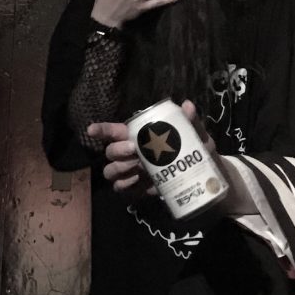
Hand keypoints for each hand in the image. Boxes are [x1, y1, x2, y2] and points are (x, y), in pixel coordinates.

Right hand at [86, 101, 217, 198]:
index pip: (114, 131)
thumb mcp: (196, 136)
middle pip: (110, 152)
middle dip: (118, 150)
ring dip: (120, 168)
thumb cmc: (194, 151)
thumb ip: (191, 122)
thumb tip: (188, 105)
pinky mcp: (136, 188)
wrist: (203, 178)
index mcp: (139, 136)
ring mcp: (131, 172)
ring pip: (111, 171)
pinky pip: (120, 188)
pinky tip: (137, 181)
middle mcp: (130, 154)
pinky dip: (125, 185)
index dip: (102, 129)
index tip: (92, 129)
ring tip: (138, 166)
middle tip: (135, 149)